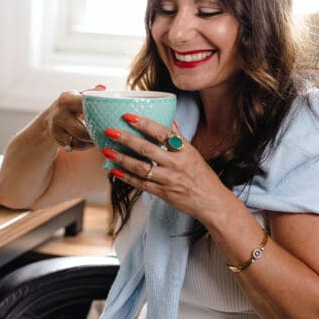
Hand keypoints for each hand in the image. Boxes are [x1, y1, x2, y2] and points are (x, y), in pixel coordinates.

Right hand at [42, 85, 105, 151]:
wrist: (49, 117)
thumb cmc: (70, 106)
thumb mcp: (78, 96)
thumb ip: (91, 93)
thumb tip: (103, 88)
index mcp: (67, 100)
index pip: (85, 107)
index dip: (98, 115)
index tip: (109, 119)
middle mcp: (59, 114)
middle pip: (81, 131)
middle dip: (94, 136)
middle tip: (106, 135)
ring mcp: (55, 127)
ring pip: (77, 141)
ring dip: (89, 143)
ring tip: (98, 140)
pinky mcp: (55, 137)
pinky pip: (72, 146)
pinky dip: (82, 146)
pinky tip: (88, 143)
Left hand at [102, 115, 230, 223]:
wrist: (212, 202)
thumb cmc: (202, 177)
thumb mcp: (194, 153)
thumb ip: (179, 138)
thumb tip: (170, 120)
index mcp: (185, 150)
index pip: (163, 133)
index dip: (144, 123)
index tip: (128, 116)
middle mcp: (176, 164)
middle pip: (148, 149)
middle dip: (126, 139)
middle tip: (110, 131)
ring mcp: (169, 179)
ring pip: (141, 167)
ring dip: (122, 158)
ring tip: (106, 150)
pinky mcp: (163, 193)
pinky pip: (141, 184)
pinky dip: (126, 177)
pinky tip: (114, 170)